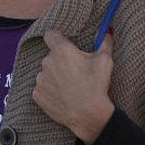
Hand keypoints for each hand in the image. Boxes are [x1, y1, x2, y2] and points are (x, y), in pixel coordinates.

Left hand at [32, 30, 114, 144]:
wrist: (87, 114)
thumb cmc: (96, 85)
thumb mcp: (105, 60)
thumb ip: (104, 41)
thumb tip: (107, 29)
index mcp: (61, 50)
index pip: (50, 35)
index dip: (57, 38)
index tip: (65, 45)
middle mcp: (47, 62)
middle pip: (51, 56)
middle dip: (61, 60)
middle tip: (75, 71)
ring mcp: (40, 79)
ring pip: (46, 72)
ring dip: (55, 76)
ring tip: (70, 86)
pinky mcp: (37, 95)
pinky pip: (43, 88)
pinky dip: (50, 90)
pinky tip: (63, 96)